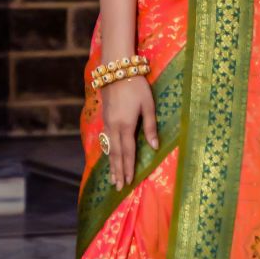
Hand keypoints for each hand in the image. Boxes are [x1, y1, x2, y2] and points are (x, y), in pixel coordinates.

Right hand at [101, 74, 158, 190]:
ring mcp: (107, 123)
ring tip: (112, 179)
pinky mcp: (105, 118)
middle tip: (118, 187)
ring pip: (109, 148)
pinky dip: (108, 152)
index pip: (127, 152)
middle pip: (115, 154)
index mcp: (126, 125)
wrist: (116, 70)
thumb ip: (150, 127)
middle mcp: (114, 127)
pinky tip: (109, 158)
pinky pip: (106, 140)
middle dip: (117, 171)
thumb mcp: (148, 105)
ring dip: (111, 165)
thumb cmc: (136, 86)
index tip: (128, 181)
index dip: (128, 168)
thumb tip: (155, 147)